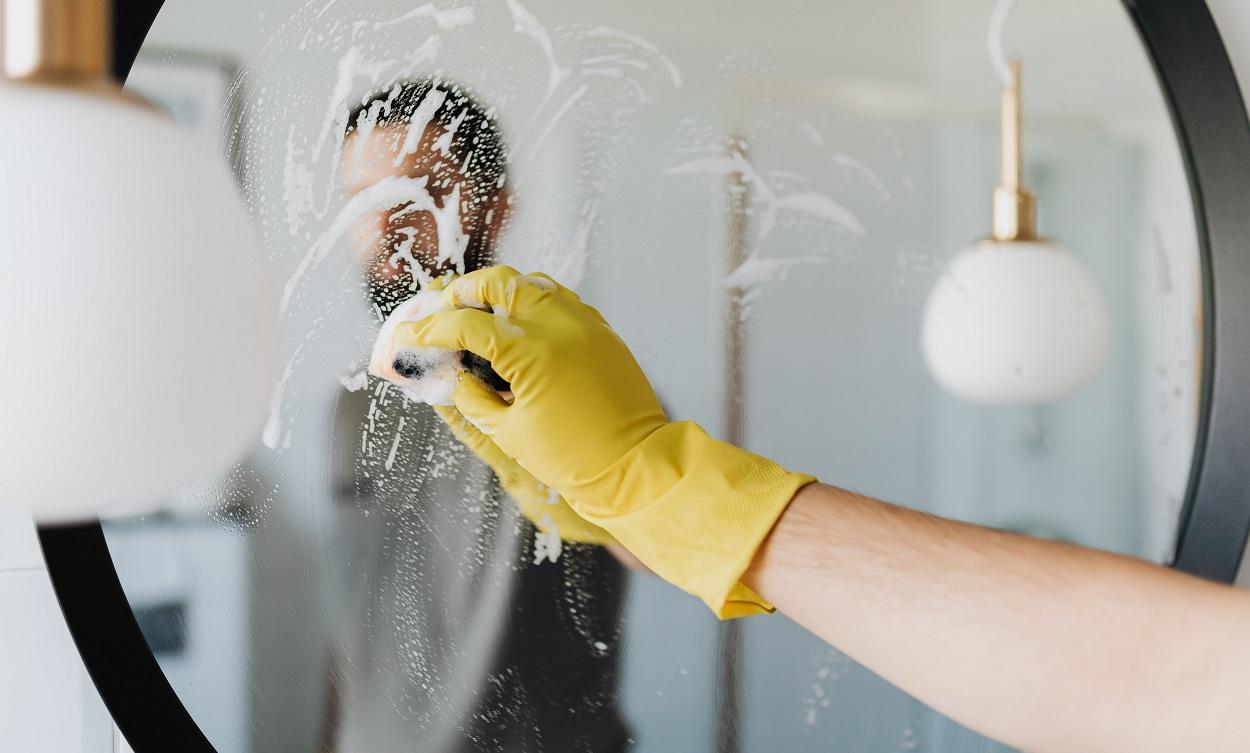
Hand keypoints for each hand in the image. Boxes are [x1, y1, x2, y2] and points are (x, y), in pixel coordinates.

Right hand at [398, 266, 813, 617]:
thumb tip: (453, 374)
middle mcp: (560, 326)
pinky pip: (563, 300)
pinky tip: (520, 324)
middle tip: (444, 310)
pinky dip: (535, 303)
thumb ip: (472, 397)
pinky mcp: (604, 332)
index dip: (429, 330)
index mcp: (531, 352)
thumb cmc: (573, 459)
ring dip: (501, 291)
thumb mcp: (508, 432)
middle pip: (500, 281)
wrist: (635, 468)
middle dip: (464, 291)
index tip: (408, 335)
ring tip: (479, 311)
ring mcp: (586, 324)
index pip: (465, 325)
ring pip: (534, 283)